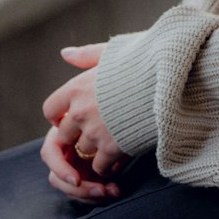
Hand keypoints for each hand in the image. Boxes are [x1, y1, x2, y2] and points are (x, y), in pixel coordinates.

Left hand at [40, 44, 127, 202]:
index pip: (50, 109)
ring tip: (110, 142)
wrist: (167, 80)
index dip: (59, 115)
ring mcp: (95, 132)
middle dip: (77, 135)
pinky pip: (99, 166)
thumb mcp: (111, 52)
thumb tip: (66, 53)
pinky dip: (108, 165)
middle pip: (65, 134)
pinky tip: (119, 156)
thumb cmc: (142, 61)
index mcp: (77, 87)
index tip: (70, 116)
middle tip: (95, 131)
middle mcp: (80, 112)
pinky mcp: (112, 148)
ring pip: (83, 151)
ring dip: (95, 149)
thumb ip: (86, 56)